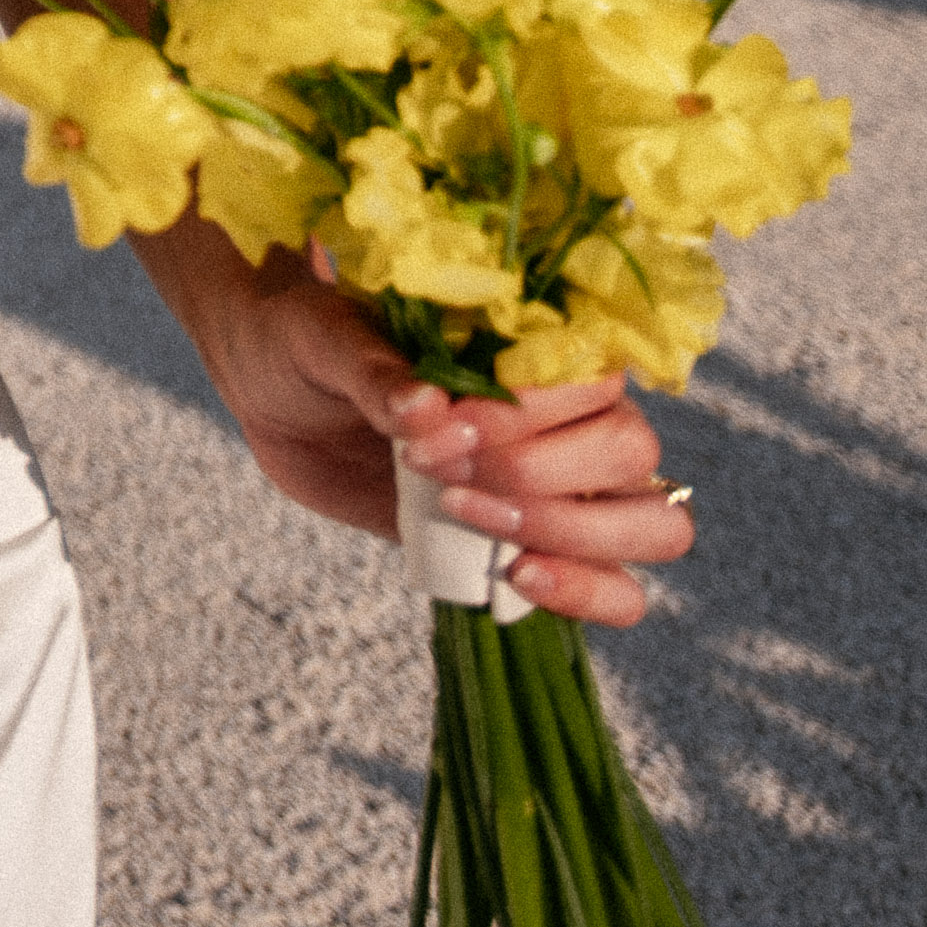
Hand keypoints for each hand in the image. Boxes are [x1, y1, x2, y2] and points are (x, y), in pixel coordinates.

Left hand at [167, 231, 692, 626]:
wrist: (274, 391)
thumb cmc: (307, 340)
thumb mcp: (319, 333)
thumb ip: (370, 364)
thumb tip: (422, 409)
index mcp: (535, 345)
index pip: (596, 380)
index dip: (531, 411)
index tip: (447, 420)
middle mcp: (570, 416)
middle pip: (631, 454)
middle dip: (539, 472)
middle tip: (442, 468)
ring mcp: (564, 487)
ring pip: (652, 524)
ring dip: (572, 532)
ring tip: (469, 515)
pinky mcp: (537, 547)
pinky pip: (619, 590)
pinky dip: (587, 593)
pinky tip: (515, 574)